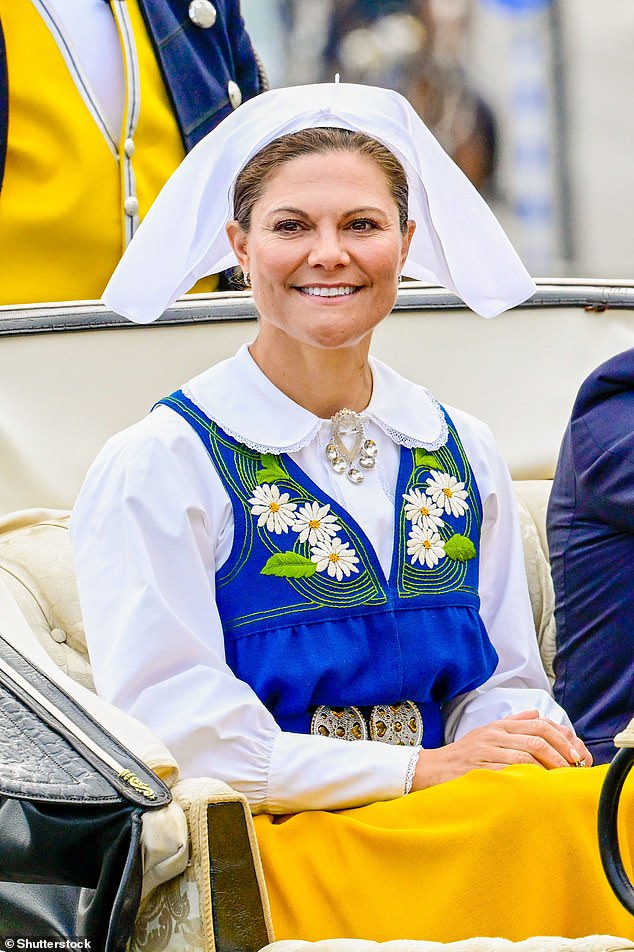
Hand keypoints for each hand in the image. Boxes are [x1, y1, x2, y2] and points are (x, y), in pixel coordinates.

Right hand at [410, 709, 592, 790]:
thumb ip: (512, 722)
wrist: (434, 768)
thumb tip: (536, 713)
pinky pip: (511, 771)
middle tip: (574, 767)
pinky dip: (529, 778)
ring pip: (527, 754)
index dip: (561, 737)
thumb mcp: (487, 732)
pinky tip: (540, 786)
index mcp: (500, 725)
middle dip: (561, 753)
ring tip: (561, 779)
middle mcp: (495, 734)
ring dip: (549, 768)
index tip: (575, 753)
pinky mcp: (482, 769)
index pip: (539, 724)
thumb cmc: (464, 754)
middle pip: (537, 738)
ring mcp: (488, 751)